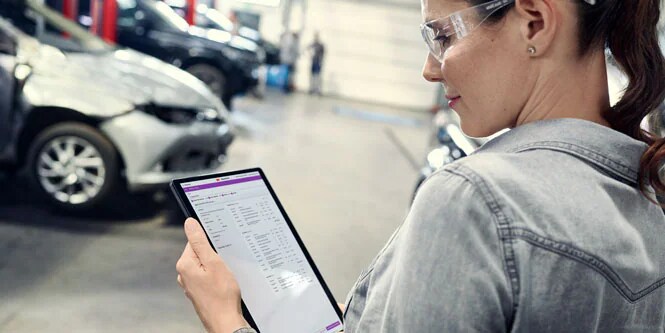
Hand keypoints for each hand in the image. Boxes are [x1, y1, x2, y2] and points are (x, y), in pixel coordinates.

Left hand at [176, 218, 248, 332]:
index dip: (210, 243)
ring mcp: (191, 285)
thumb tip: (189, 224)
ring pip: (204, 266)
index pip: (194, 242)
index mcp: (184, 265)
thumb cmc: (221, 295)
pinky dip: (216, 277)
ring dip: (216, 268)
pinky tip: (224, 284)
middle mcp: (184, 275)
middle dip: (213, 255)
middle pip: (199, 253)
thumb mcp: (213, 263)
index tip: (220, 249)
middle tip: (225, 264)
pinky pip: (207, 277)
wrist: (225, 321)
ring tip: (225, 276)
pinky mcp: (198, 292)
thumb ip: (200, 242)